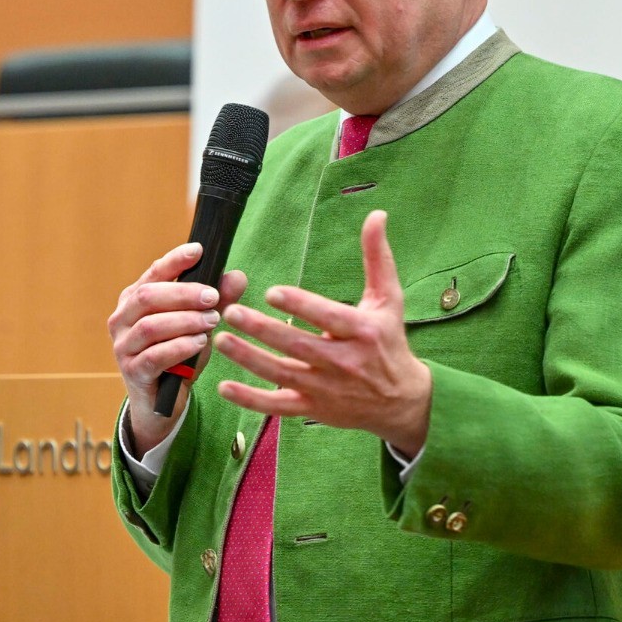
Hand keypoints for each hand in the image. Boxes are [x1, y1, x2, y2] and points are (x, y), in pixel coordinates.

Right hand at [109, 242, 248, 457]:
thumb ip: (216, 301)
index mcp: (134, 299)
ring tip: (212, 321)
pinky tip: (200, 343)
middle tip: (213, 296)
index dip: (174, 260)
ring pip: (150, 326)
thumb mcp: (199, 326)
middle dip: (183, 293)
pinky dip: (179, 347)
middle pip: (148, 296)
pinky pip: (154, 356)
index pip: (153, 273)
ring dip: (184, 321)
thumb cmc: (178, 357)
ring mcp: (123, 347)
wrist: (160, 404)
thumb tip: (237, 277)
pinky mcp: (132, 372)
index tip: (199, 251)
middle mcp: (122, 319)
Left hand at [212, 210, 432, 454]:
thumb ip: (377, 257)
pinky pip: (277, 406)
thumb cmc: (389, 342)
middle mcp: (343, 362)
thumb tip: (376, 214)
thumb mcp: (389, 299)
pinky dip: (250, 400)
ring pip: (281, 374)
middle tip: (231, 312)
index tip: (272, 292)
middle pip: (297, 346)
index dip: (300, 305)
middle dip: (262, 330)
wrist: (401, 401)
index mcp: (361, 331)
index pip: (327, 317)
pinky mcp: (313, 408)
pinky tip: (224, 386)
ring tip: (220, 340)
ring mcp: (326, 388)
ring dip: (248, 359)